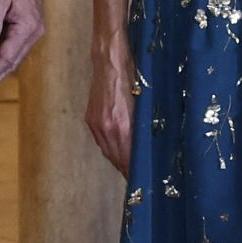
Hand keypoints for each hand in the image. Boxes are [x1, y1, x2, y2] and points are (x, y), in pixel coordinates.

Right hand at [85, 33, 138, 175]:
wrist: (110, 60)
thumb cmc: (134, 78)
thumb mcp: (144, 105)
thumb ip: (144, 129)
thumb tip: (150, 147)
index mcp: (122, 127)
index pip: (128, 159)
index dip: (134, 172)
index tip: (142, 182)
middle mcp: (106, 128)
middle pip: (116, 159)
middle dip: (127, 170)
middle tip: (137, 180)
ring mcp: (96, 123)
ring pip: (107, 151)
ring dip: (118, 160)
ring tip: (128, 167)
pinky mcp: (91, 118)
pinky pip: (101, 141)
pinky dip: (110, 148)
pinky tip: (117, 150)